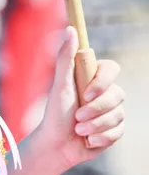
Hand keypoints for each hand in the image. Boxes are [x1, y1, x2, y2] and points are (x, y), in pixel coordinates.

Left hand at [39, 26, 124, 170]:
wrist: (56, 145)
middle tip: (78, 117)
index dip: (103, 81)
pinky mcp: (114, 130)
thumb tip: (71, 29)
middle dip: (96, 109)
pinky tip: (88, 139)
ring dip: (95, 125)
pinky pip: (118, 131)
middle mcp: (105, 92)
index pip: (112, 68)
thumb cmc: (55, 113)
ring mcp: (111, 111)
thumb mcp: (60, 85)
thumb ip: (65, 57)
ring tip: (79, 129)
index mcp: (93, 77)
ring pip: (118, 115)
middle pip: (118, 94)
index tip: (86, 93)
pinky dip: (101, 137)